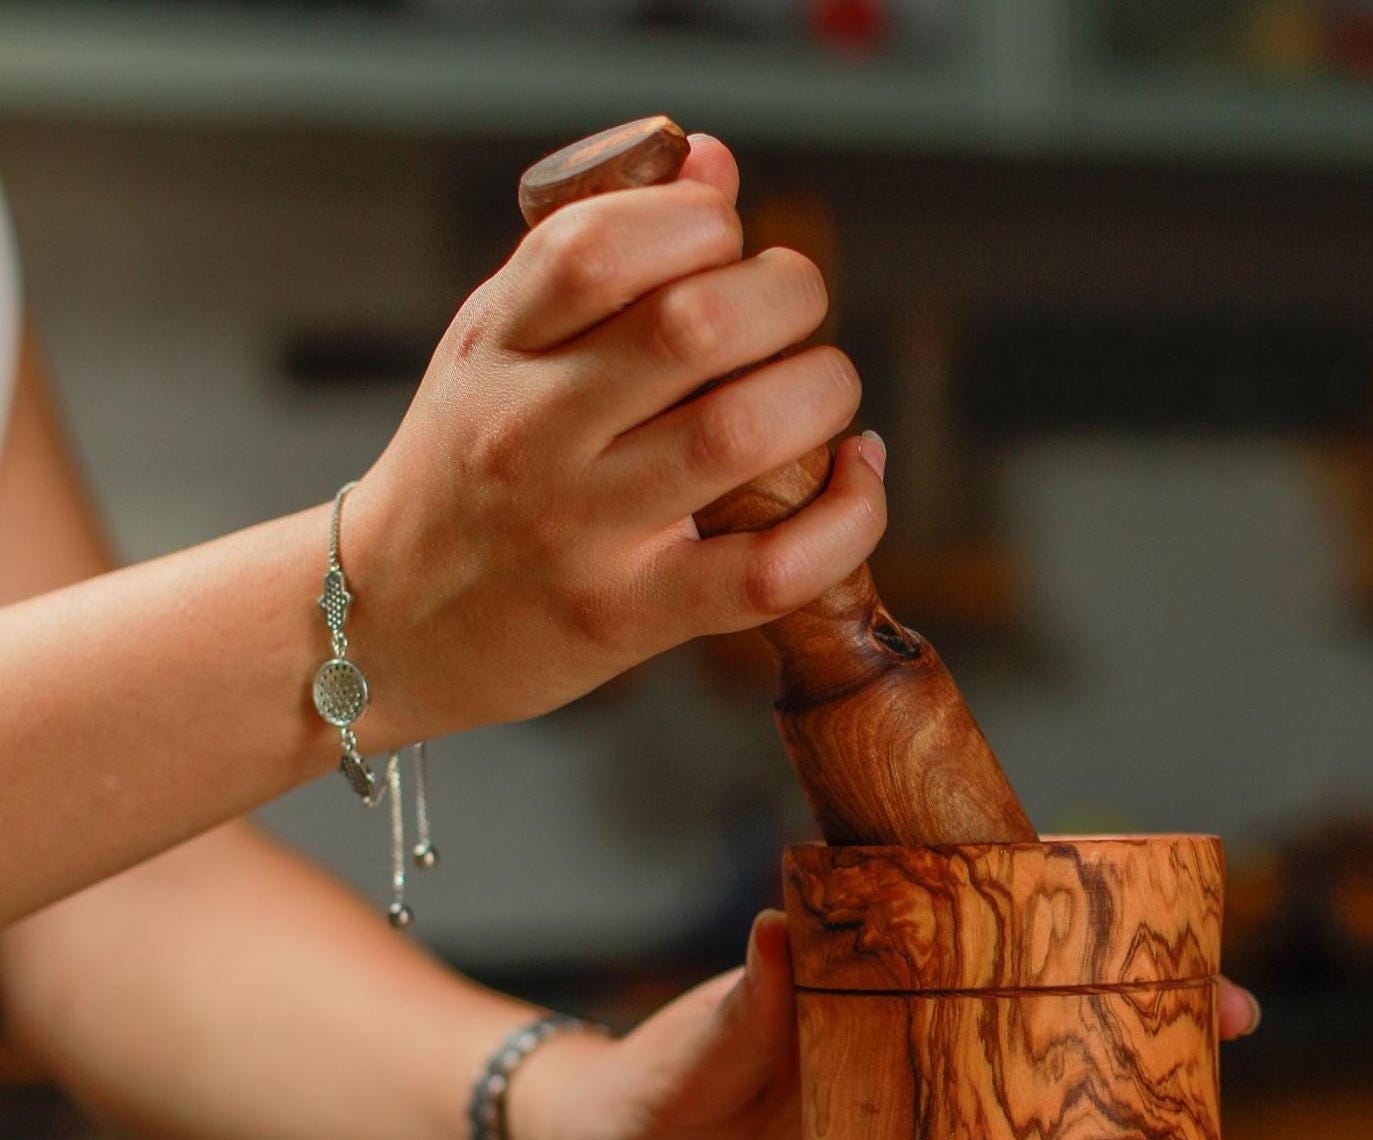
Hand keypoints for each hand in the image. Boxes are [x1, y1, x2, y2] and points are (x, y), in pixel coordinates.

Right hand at [339, 134, 885, 746]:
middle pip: (690, 327)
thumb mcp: (499, 343)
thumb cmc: (471, 465)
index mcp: (499, 347)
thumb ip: (595, 253)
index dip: (695, 219)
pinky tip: (857, 474)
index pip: (600, 245)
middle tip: (795, 312)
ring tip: (826, 392)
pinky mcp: (632, 617)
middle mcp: (532, 434)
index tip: (725, 238)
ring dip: (821, 392)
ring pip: (740, 434)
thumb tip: (713, 164)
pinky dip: (845, 518)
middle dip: (785, 295)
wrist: (394, 623)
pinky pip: (769, 570)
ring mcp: (582, 531)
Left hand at [506, 917, 1262, 1139]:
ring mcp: (913, 1118)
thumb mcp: (686, 1057)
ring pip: (1031, 1098)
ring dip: (1108, 1108)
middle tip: (1226, 1023)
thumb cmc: (634, 1098)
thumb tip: (776, 930)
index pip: (989, 925)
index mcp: (867, 977)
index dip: (1081, 921)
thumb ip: (734, 1009)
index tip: (1167, 930)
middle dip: (1134, 1010)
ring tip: (1197, 1126)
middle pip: (1041, 1010)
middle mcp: (906, 1036)